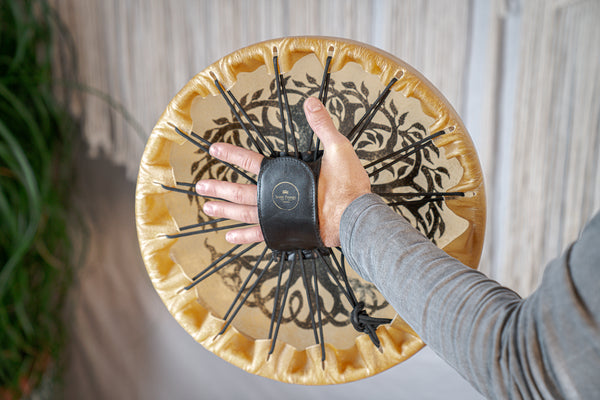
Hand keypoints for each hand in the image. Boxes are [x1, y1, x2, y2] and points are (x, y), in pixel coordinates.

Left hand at [196, 97, 370, 246]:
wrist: (355, 218)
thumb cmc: (349, 186)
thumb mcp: (339, 148)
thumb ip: (322, 125)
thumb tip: (311, 102)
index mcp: (285, 176)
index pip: (251, 161)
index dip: (231, 154)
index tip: (214, 149)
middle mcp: (276, 198)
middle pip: (240, 192)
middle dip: (219, 188)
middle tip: (200, 188)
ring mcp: (279, 218)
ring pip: (245, 214)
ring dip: (225, 211)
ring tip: (208, 209)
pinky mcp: (286, 232)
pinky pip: (260, 235)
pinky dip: (244, 236)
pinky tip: (231, 236)